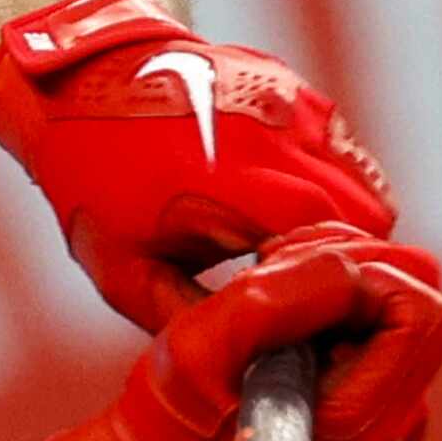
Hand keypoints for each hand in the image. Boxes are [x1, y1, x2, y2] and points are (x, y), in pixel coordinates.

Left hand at [0, 0, 397, 333]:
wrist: (75, 82)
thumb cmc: (92, 180)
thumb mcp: (125, 271)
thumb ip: (188, 320)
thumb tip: (242, 358)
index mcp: (237, 189)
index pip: (336, 253)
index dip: (331, 292)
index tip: (307, 316)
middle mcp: (278, 139)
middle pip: (367, 219)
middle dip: (345, 260)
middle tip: (305, 290)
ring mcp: (291, 105)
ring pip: (364, 180)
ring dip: (345, 218)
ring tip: (293, 246)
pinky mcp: (291, 87)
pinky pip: (341, 145)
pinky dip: (331, 178)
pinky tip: (286, 199)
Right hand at [42, 224, 441, 440]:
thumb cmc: (172, 421)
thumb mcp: (205, 347)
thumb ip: (281, 298)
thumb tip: (349, 264)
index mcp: (365, 418)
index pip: (421, 309)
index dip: (363, 272)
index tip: (291, 277)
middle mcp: (393, 414)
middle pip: (422, 292)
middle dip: (352, 259)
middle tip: (275, 268)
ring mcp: (386, 401)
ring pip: (401, 291)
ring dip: (336, 267)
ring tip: (266, 286)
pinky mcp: (369, 386)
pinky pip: (378, 309)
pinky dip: (331, 287)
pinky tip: (278, 304)